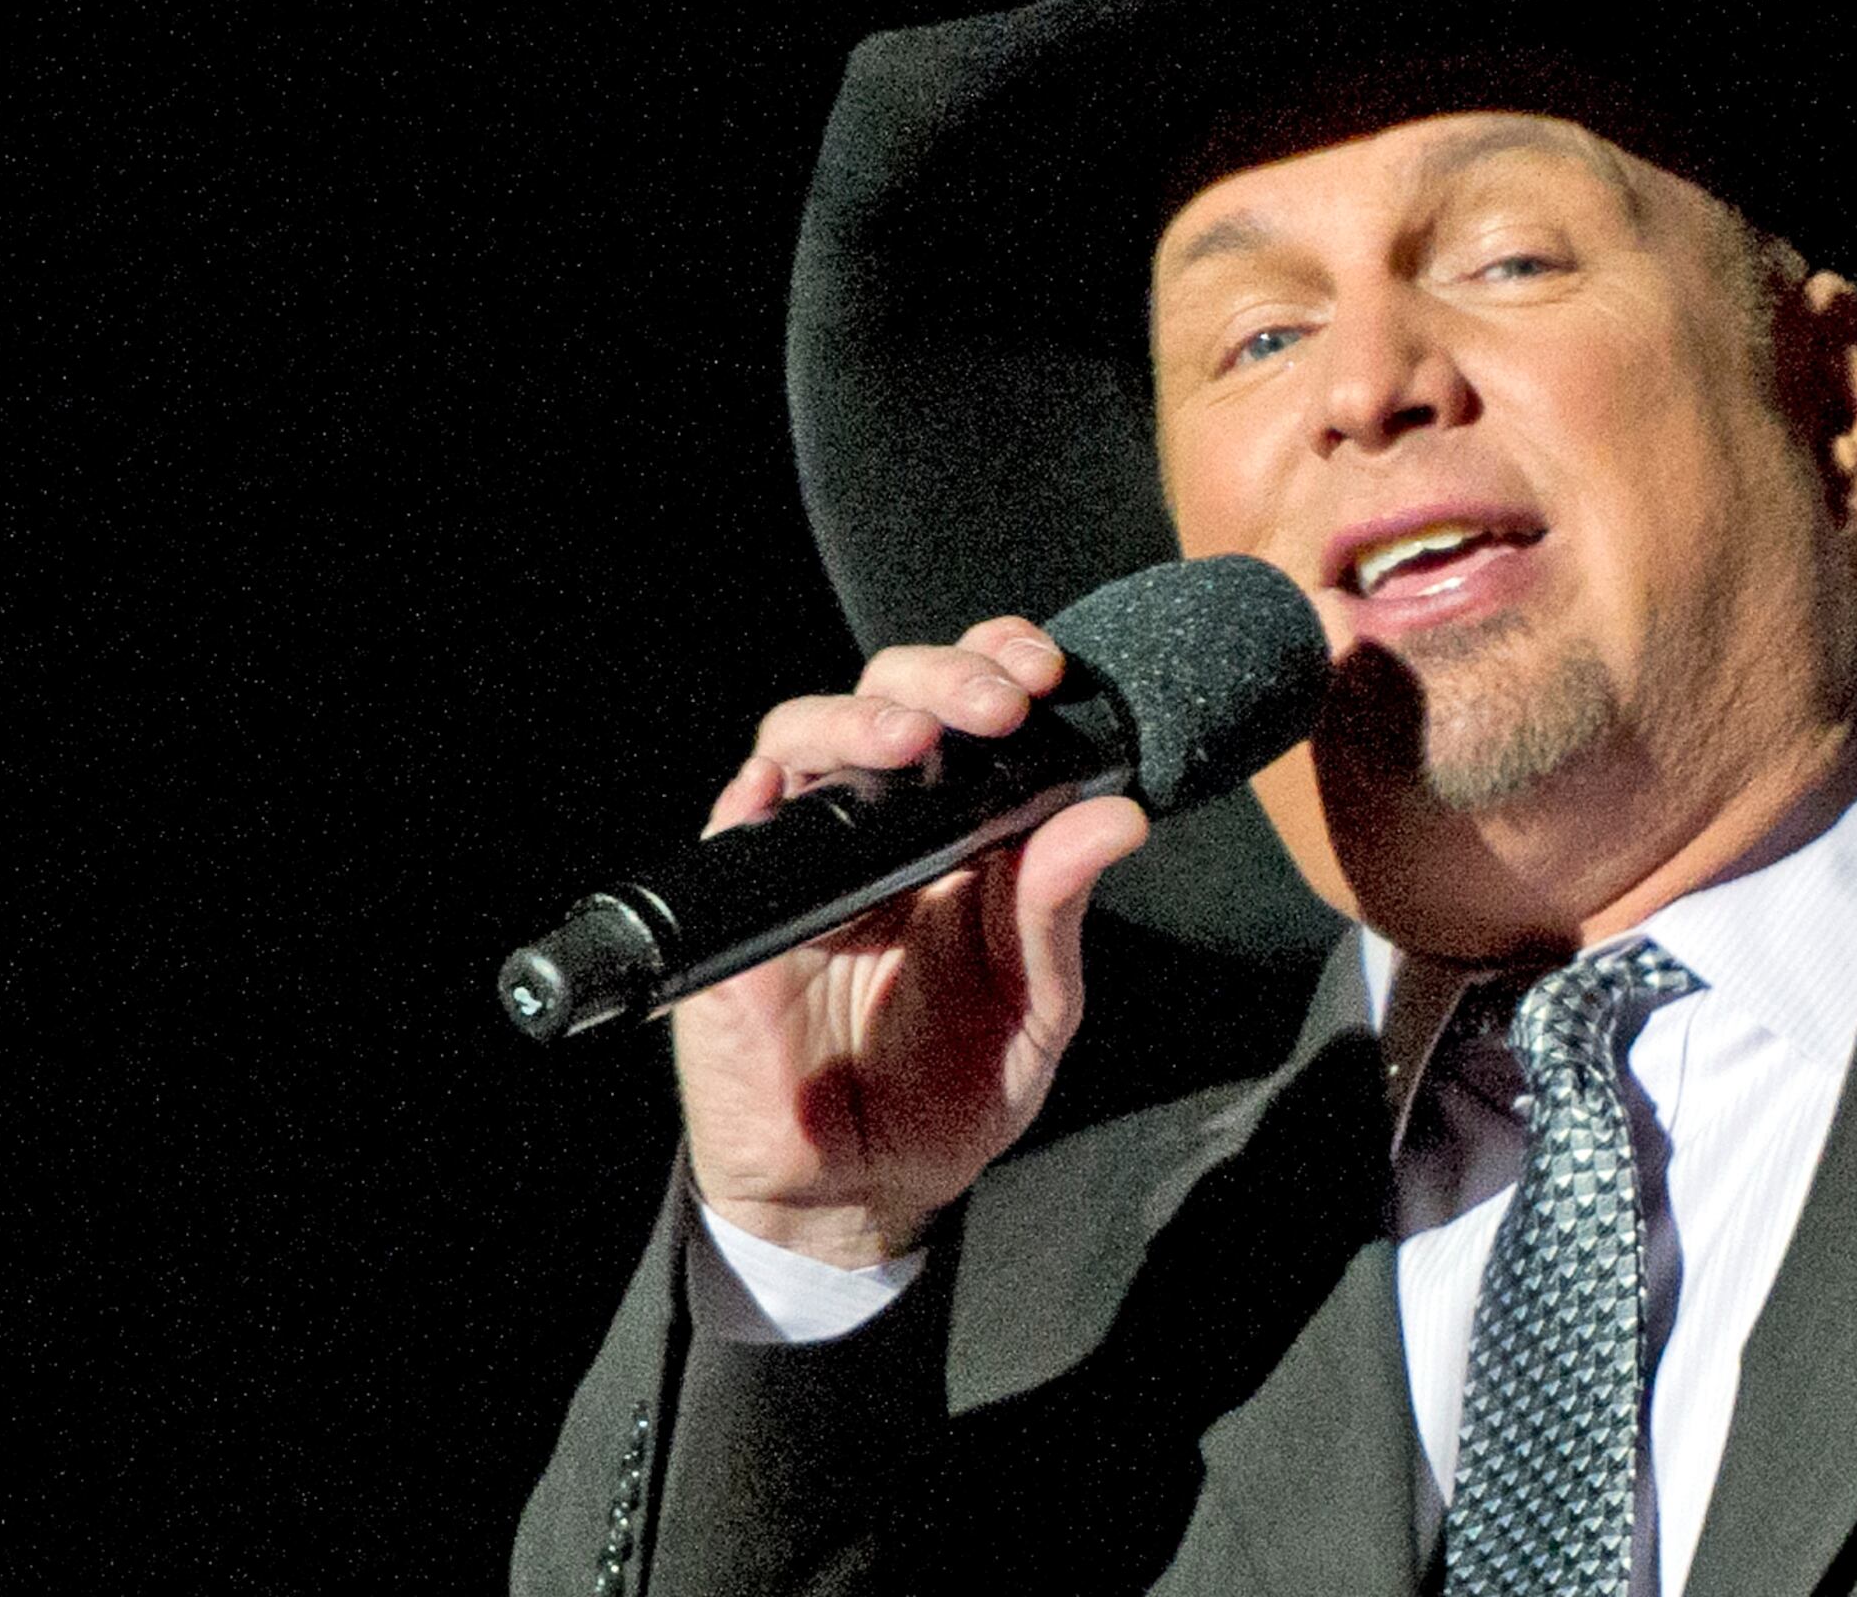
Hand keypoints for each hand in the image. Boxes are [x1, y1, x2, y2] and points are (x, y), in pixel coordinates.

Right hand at [670, 618, 1150, 1267]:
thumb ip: (1059, 912)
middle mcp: (881, 830)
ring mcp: (806, 862)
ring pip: (806, 738)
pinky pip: (738, 828)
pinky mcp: (743, 913)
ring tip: (913, 739)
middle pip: (892, 697)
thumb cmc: (951, 1093)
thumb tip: (1118, 819)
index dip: (998, 664)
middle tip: (1000, 703)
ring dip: (857, 718)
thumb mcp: (1033, 1009)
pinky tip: (792, 787)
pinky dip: (762, 795)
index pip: (971, 712)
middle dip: (943, 676)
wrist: (861, 1192)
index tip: (1046, 670)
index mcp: (960, 835)